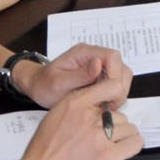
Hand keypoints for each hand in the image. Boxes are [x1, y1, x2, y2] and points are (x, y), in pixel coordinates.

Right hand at [13, 79, 142, 159]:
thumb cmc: (43, 150)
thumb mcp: (56, 114)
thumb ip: (79, 105)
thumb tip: (99, 104)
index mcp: (76, 102)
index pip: (112, 87)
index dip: (115, 98)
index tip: (112, 107)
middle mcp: (90, 117)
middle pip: (120, 115)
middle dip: (114, 126)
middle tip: (100, 138)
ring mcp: (100, 137)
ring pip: (129, 128)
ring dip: (122, 137)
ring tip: (107, 147)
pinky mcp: (108, 157)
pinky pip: (134, 143)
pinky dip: (132, 146)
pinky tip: (122, 151)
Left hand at [16, 42, 131, 108]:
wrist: (37, 86)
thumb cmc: (44, 84)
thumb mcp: (58, 83)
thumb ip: (79, 75)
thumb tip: (98, 64)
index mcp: (84, 53)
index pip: (112, 57)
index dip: (115, 75)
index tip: (108, 94)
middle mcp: (94, 56)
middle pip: (121, 66)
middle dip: (119, 87)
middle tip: (109, 105)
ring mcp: (98, 65)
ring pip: (121, 75)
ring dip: (118, 92)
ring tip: (106, 106)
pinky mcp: (99, 75)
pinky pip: (115, 83)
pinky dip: (113, 94)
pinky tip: (102, 104)